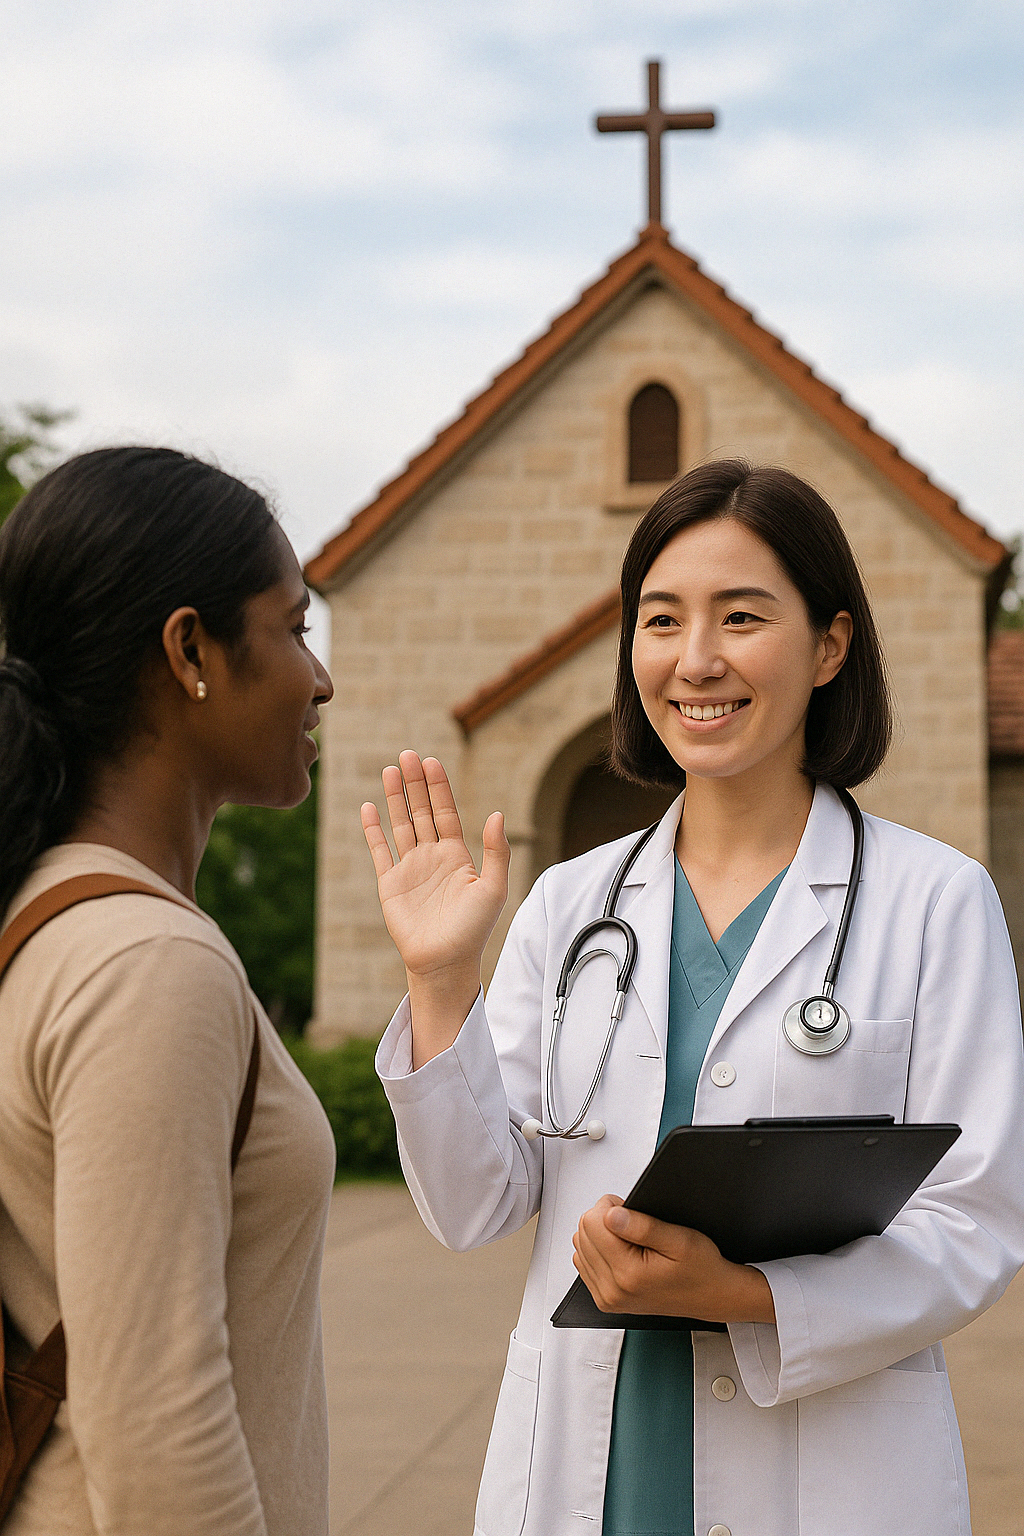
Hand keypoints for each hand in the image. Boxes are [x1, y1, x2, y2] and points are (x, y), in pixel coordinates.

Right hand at [361, 753, 510, 1064]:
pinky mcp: (390, 884)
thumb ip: (497, 852)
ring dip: (394, 798)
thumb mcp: (494, 888)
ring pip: (400, 825)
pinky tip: (368, 807)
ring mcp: (409, 869)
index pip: (445, 812)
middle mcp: (432, 857)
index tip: (432, 762)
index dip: (439, 787)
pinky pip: (380, 850)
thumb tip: (496, 814)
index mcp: (457, 856)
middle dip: (415, 783)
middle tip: (408, 754)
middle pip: (421, 811)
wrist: (445, 962)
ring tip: (389, 770)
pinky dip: (373, 829)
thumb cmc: (474, 930)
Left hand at [572, 1194, 775, 1324]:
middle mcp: (612, 1291)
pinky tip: (622, 1252)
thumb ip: (643, 1227)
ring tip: (630, 1239)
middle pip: (582, 1233)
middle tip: (633, 1223)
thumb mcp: (679, 1240)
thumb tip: (610, 1214)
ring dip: (600, 1236)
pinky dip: (598, 1251)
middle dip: (604, 1219)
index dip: (610, 1207)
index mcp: (628, 1274)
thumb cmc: (701, 1268)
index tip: (631, 1210)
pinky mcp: (606, 1300)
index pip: (592, 1223)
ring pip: (579, 1247)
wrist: (711, 1296)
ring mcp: (607, 1298)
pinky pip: (584, 1263)